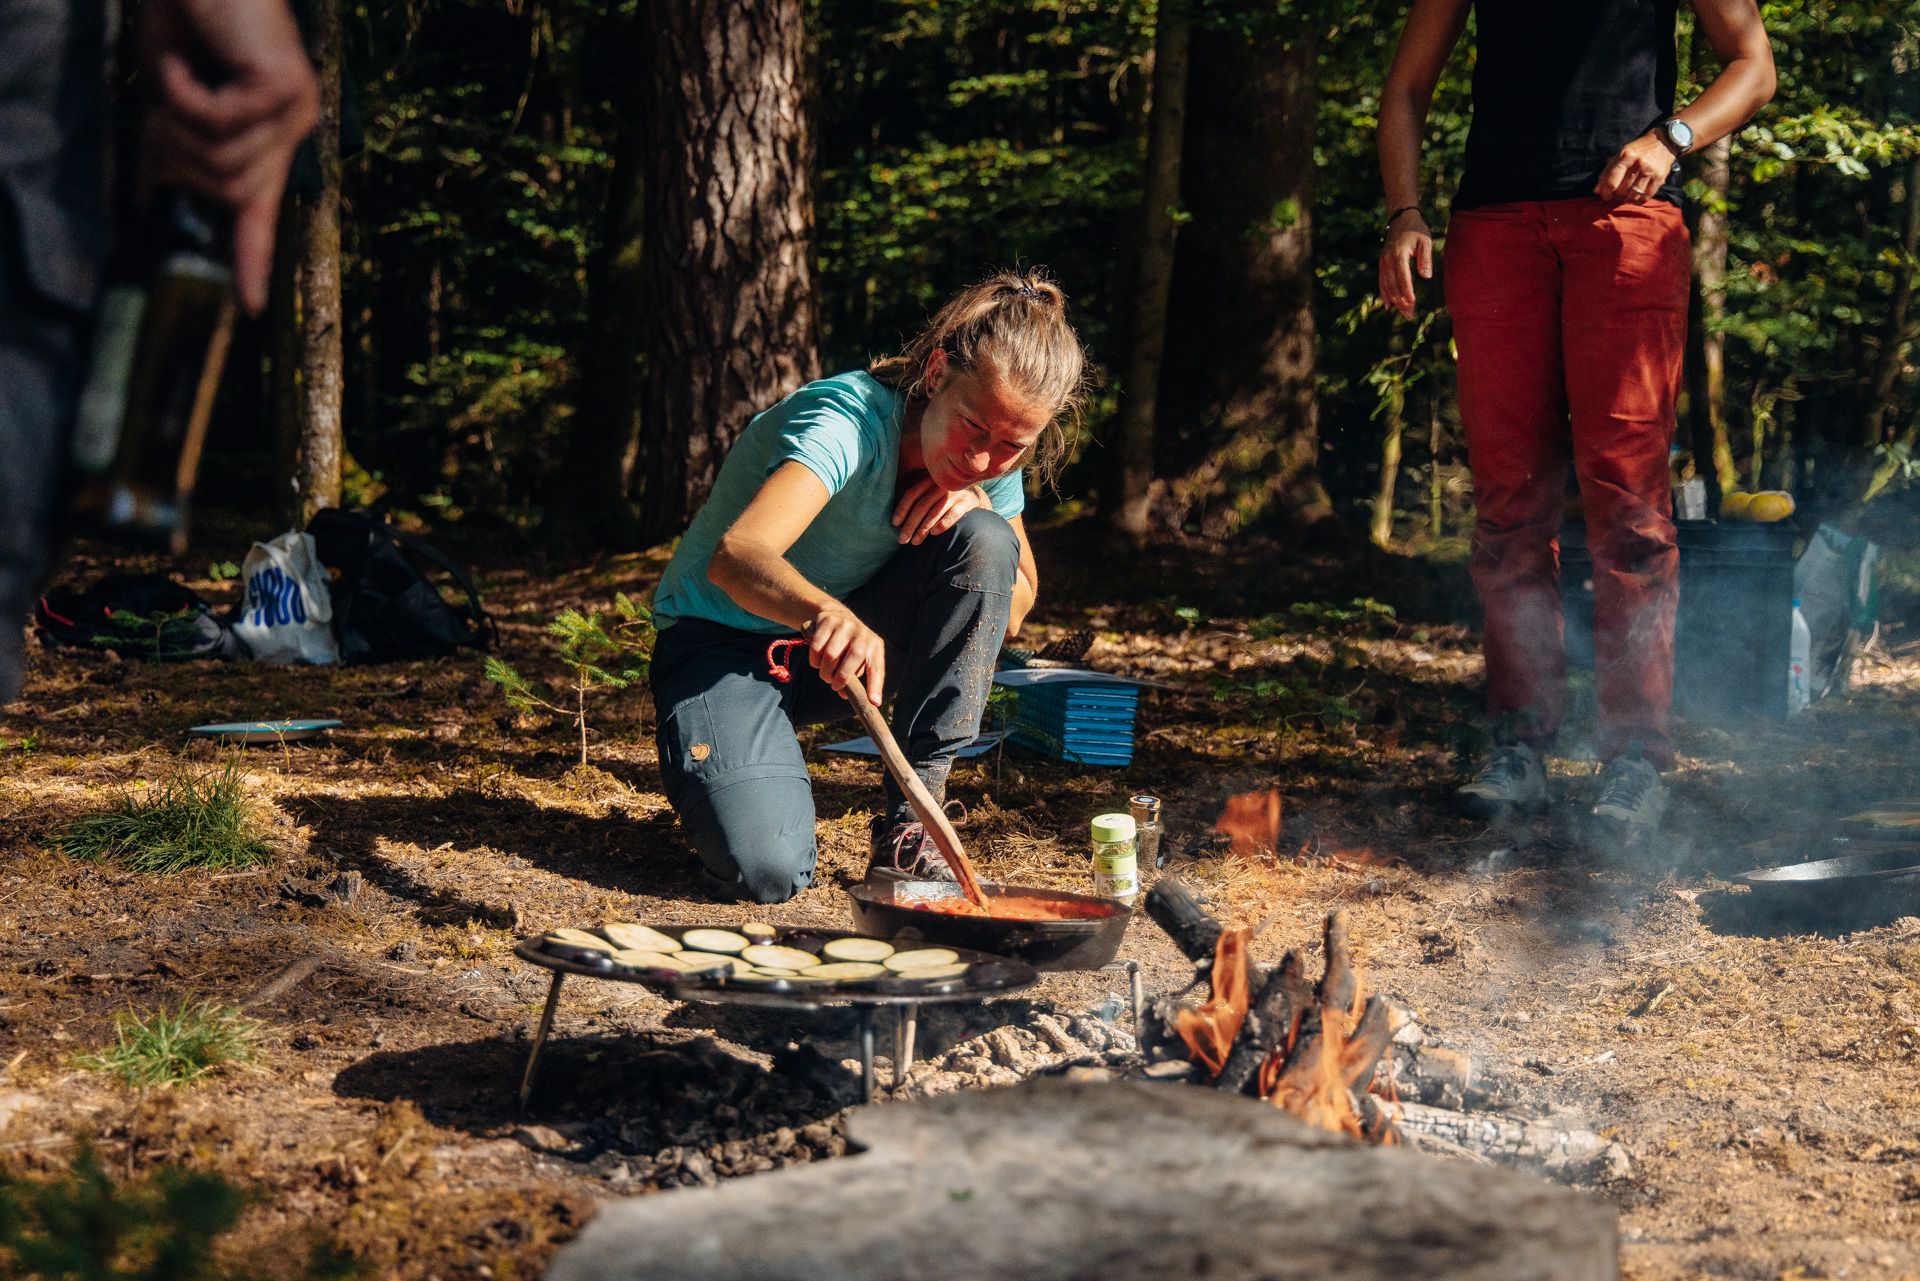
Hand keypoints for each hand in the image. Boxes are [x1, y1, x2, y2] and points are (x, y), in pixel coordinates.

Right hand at [139, 0, 319, 314]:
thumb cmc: (184, 21)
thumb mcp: (173, 96)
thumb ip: (176, 144)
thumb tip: (159, 194)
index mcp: (271, 133)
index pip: (263, 207)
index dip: (252, 256)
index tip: (251, 306)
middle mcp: (293, 124)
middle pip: (231, 189)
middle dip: (179, 155)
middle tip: (163, 107)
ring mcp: (296, 108)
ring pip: (224, 161)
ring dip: (178, 121)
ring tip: (177, 76)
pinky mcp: (286, 88)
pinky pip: (219, 123)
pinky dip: (182, 92)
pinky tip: (185, 59)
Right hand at [804, 606, 886, 706]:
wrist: (836, 615)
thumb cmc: (849, 647)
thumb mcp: (858, 660)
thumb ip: (854, 679)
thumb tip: (844, 695)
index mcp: (875, 646)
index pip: (877, 668)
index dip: (876, 686)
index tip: (873, 702)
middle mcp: (863, 634)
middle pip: (854, 657)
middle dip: (841, 677)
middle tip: (833, 685)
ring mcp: (846, 625)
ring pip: (831, 654)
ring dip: (825, 670)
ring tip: (825, 673)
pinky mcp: (828, 621)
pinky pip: (817, 646)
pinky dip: (814, 660)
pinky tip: (816, 662)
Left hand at [891, 478, 986, 544]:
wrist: (973, 497)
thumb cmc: (943, 499)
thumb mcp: (929, 494)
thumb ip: (915, 501)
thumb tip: (895, 520)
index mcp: (929, 479)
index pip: (912, 493)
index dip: (902, 509)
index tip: (895, 524)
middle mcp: (942, 483)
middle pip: (922, 505)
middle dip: (910, 524)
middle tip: (902, 540)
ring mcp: (956, 492)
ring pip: (936, 511)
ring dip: (924, 528)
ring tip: (915, 542)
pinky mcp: (968, 501)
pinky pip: (954, 513)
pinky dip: (943, 523)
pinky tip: (934, 534)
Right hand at [1378, 213, 1432, 319]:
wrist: (1400, 218)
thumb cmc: (1416, 230)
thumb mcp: (1425, 241)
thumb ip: (1425, 258)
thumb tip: (1426, 277)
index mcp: (1399, 254)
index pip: (1403, 277)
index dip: (1407, 291)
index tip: (1412, 303)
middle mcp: (1388, 259)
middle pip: (1393, 284)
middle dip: (1401, 301)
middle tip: (1410, 315)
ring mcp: (1383, 261)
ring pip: (1386, 285)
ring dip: (1394, 300)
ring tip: (1403, 313)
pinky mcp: (1382, 263)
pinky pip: (1382, 281)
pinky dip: (1385, 293)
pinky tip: (1389, 305)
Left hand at [1595, 133, 1676, 204]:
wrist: (1664, 142)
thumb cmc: (1638, 150)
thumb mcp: (1620, 154)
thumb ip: (1607, 171)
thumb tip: (1596, 191)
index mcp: (1626, 155)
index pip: (1611, 181)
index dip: (1606, 192)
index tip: (1605, 196)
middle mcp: (1639, 163)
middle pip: (1622, 190)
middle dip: (1616, 195)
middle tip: (1616, 194)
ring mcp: (1650, 171)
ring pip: (1633, 195)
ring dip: (1627, 199)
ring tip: (1626, 195)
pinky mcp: (1660, 178)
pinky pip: (1646, 197)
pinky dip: (1638, 200)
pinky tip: (1636, 197)